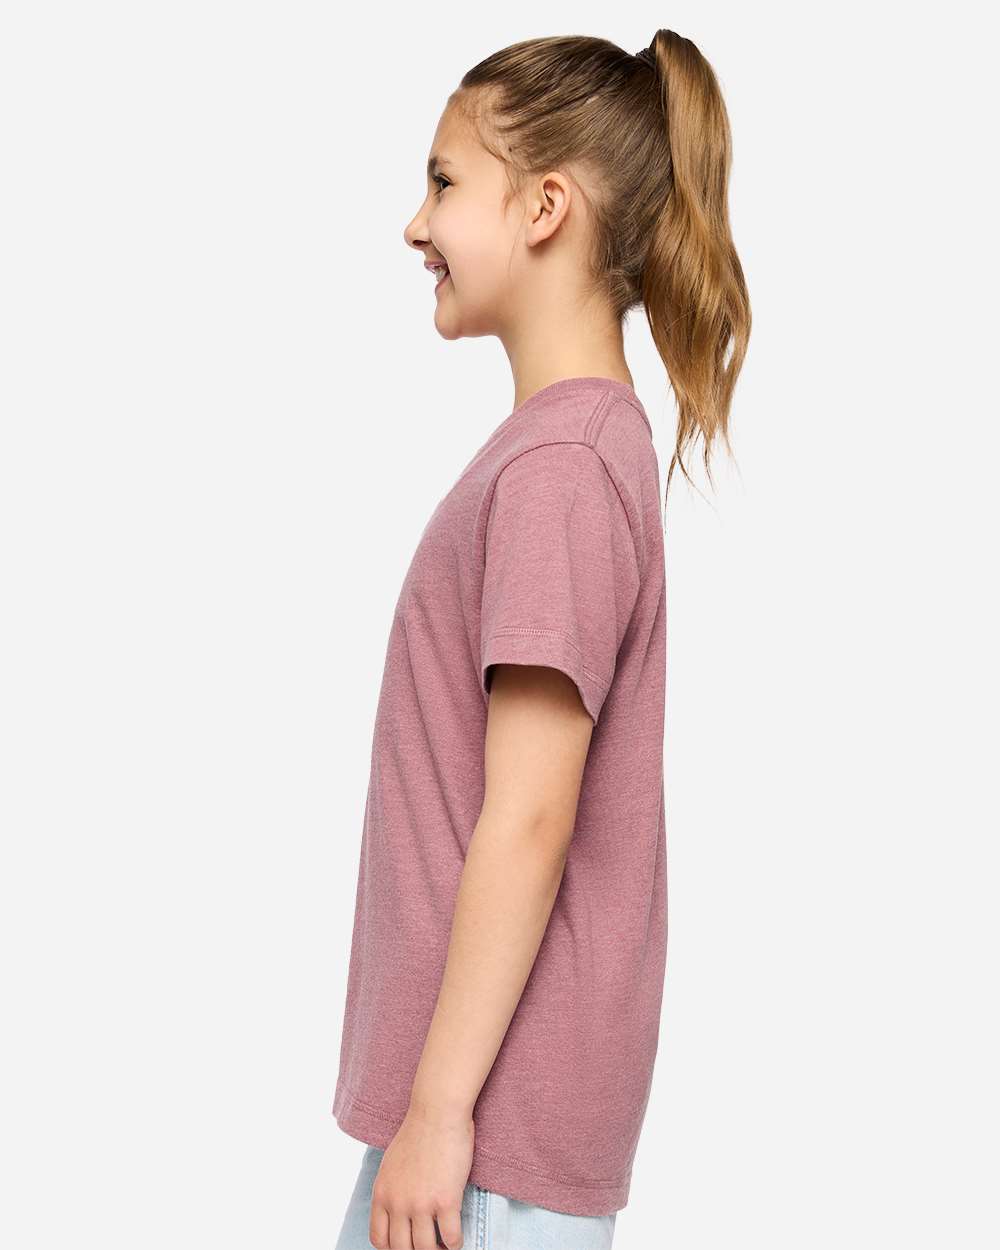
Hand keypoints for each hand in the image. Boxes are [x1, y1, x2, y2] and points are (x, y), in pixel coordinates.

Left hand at [369, 1101, 474, 1249]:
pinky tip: (457, 1239)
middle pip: (401, 1249)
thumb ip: (391, 1188)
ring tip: (444, 1247)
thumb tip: (398, 1209)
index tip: (406, 1245)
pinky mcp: (446, 1200)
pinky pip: (451, 1238)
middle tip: (428, 1247)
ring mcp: (421, 1204)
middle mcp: (398, 1203)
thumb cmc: (418, 1132)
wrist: (437, 1112)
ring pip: (425, 1249)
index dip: (393, 1249)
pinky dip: (455, 1244)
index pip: (379, 1239)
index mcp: (382, 1193)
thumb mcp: (391, 1163)